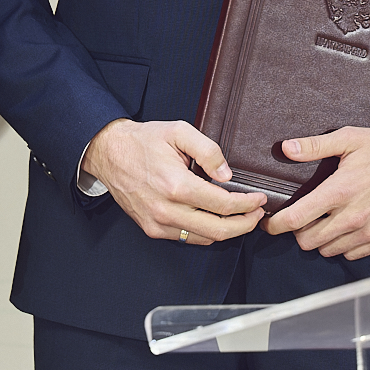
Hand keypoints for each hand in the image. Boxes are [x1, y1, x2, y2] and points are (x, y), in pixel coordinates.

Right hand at [80, 119, 265, 244]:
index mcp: (176, 185)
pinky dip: (207, 233)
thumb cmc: (143, 141)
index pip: (224, 204)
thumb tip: (227, 174)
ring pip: (205, 238)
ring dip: (228, 231)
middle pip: (219, 229)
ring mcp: (158, 223)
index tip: (260, 199)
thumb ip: (208, 150)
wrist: (109, 153)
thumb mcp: (178, 131)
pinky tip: (215, 220)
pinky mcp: (152, 229)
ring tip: (241, 218)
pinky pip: (187, 238)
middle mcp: (167, 209)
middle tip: (257, 213)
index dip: (248, 204)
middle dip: (245, 224)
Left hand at [262, 121, 369, 259]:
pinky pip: (351, 254)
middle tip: (298, 219)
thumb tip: (286, 149)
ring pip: (328, 250)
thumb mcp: (350, 138)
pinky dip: (341, 246)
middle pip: (308, 240)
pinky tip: (342, 229)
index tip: (268, 224)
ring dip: (319, 240)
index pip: (297, 218)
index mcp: (340, 190)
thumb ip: (315, 146)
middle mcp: (354, 216)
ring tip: (320, 223)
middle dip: (297, 232)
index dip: (276, 225)